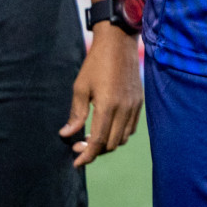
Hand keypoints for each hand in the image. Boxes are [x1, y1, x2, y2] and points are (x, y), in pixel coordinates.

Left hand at [59, 25, 142, 166]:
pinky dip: (119, 134)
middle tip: (79, 146)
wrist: (119, 44)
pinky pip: (131, 127)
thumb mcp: (80, 87)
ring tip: (92, 138)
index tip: (76, 163)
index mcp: (107, 105)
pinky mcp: (139, 101)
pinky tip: (107, 127)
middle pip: (111, 143)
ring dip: (107, 143)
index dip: (86, 155)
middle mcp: (124, 108)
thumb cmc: (95, 64)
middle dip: (95, 151)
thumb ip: (76, 113)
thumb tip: (67, 134)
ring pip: (123, 138)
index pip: (98, 141)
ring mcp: (134, 105)